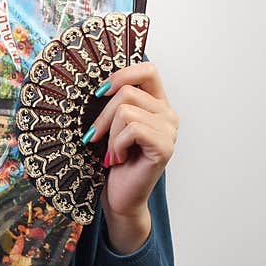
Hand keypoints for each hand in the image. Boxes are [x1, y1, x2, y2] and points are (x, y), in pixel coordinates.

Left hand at [83, 62, 179, 252]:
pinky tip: (120, 159)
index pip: (148, 70)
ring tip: (114, 152)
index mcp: (157, 103)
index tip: (101, 92)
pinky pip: (132, 130)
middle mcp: (168, 114)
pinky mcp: (164, 146)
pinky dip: (117, 145)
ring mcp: (169, 130)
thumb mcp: (113, 124)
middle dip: (103, 115)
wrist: (120, 195)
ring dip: (110, 135)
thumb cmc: (114, 160)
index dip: (122, 75)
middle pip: (127, 91)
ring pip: (126, 111)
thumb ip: (116, 101)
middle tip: (96, 137)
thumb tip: (99, 84)